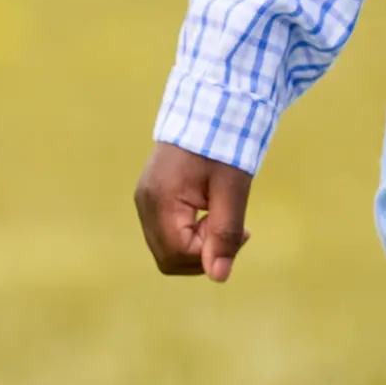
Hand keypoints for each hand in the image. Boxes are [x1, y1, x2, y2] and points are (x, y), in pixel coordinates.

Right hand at [134, 141, 253, 280]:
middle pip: (169, 258)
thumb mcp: (231, 189)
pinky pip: (168, 232)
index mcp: (160, 200)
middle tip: (233, 228)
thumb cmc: (223, 145)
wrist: (211, 107)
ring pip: (168, 248)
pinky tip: (209, 213)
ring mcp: (145, 201)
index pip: (177, 255)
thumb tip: (218, 277)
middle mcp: (145, 204)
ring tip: (221, 216)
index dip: (209, 253)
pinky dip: (190, 233)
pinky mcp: (152, 198)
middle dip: (203, 253)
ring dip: (198, 244)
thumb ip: (224, 233)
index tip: (240, 231)